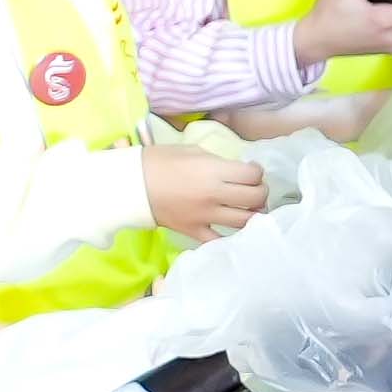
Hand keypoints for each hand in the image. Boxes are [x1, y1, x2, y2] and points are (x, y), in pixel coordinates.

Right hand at [141, 137, 270, 236]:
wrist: (130, 185)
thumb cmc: (158, 161)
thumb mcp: (191, 150)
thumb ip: (217, 161)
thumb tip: (234, 171)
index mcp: (214, 171)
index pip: (253, 174)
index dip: (256, 171)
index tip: (250, 170)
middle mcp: (215, 195)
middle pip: (255, 197)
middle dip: (260, 191)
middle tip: (253, 189)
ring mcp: (206, 216)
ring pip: (245, 221)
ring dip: (253, 214)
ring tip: (249, 209)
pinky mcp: (195, 231)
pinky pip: (219, 240)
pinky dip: (229, 237)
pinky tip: (232, 230)